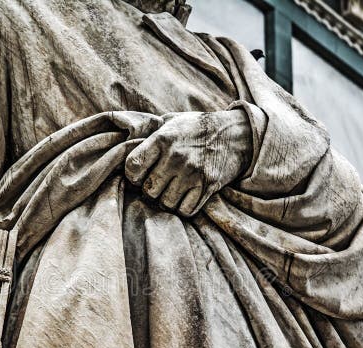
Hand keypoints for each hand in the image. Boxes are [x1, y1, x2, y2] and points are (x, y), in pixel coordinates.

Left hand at [125, 110, 251, 216]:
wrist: (236, 134)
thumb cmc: (197, 128)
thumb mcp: (172, 121)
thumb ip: (150, 132)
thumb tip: (126, 139)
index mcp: (163, 139)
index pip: (132, 167)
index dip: (132, 176)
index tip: (139, 175)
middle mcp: (176, 157)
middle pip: (148, 190)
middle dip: (150, 191)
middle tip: (157, 185)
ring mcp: (193, 173)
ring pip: (166, 203)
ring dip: (166, 201)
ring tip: (171, 191)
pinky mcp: (208, 186)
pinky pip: (185, 210)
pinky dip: (183, 208)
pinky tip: (184, 197)